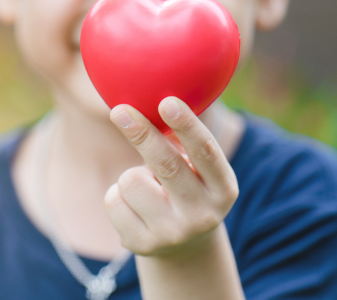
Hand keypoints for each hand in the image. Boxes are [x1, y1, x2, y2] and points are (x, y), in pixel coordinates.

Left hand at [102, 97, 239, 257]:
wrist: (181, 247)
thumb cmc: (186, 188)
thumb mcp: (196, 169)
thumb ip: (181, 139)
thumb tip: (152, 90)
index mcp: (223, 188)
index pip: (206, 152)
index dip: (187, 125)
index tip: (167, 101)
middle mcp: (203, 214)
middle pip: (166, 165)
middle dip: (141, 134)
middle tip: (119, 110)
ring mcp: (172, 233)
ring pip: (130, 181)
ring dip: (130, 176)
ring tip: (146, 188)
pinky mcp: (142, 245)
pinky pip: (113, 201)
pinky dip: (117, 196)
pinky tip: (134, 208)